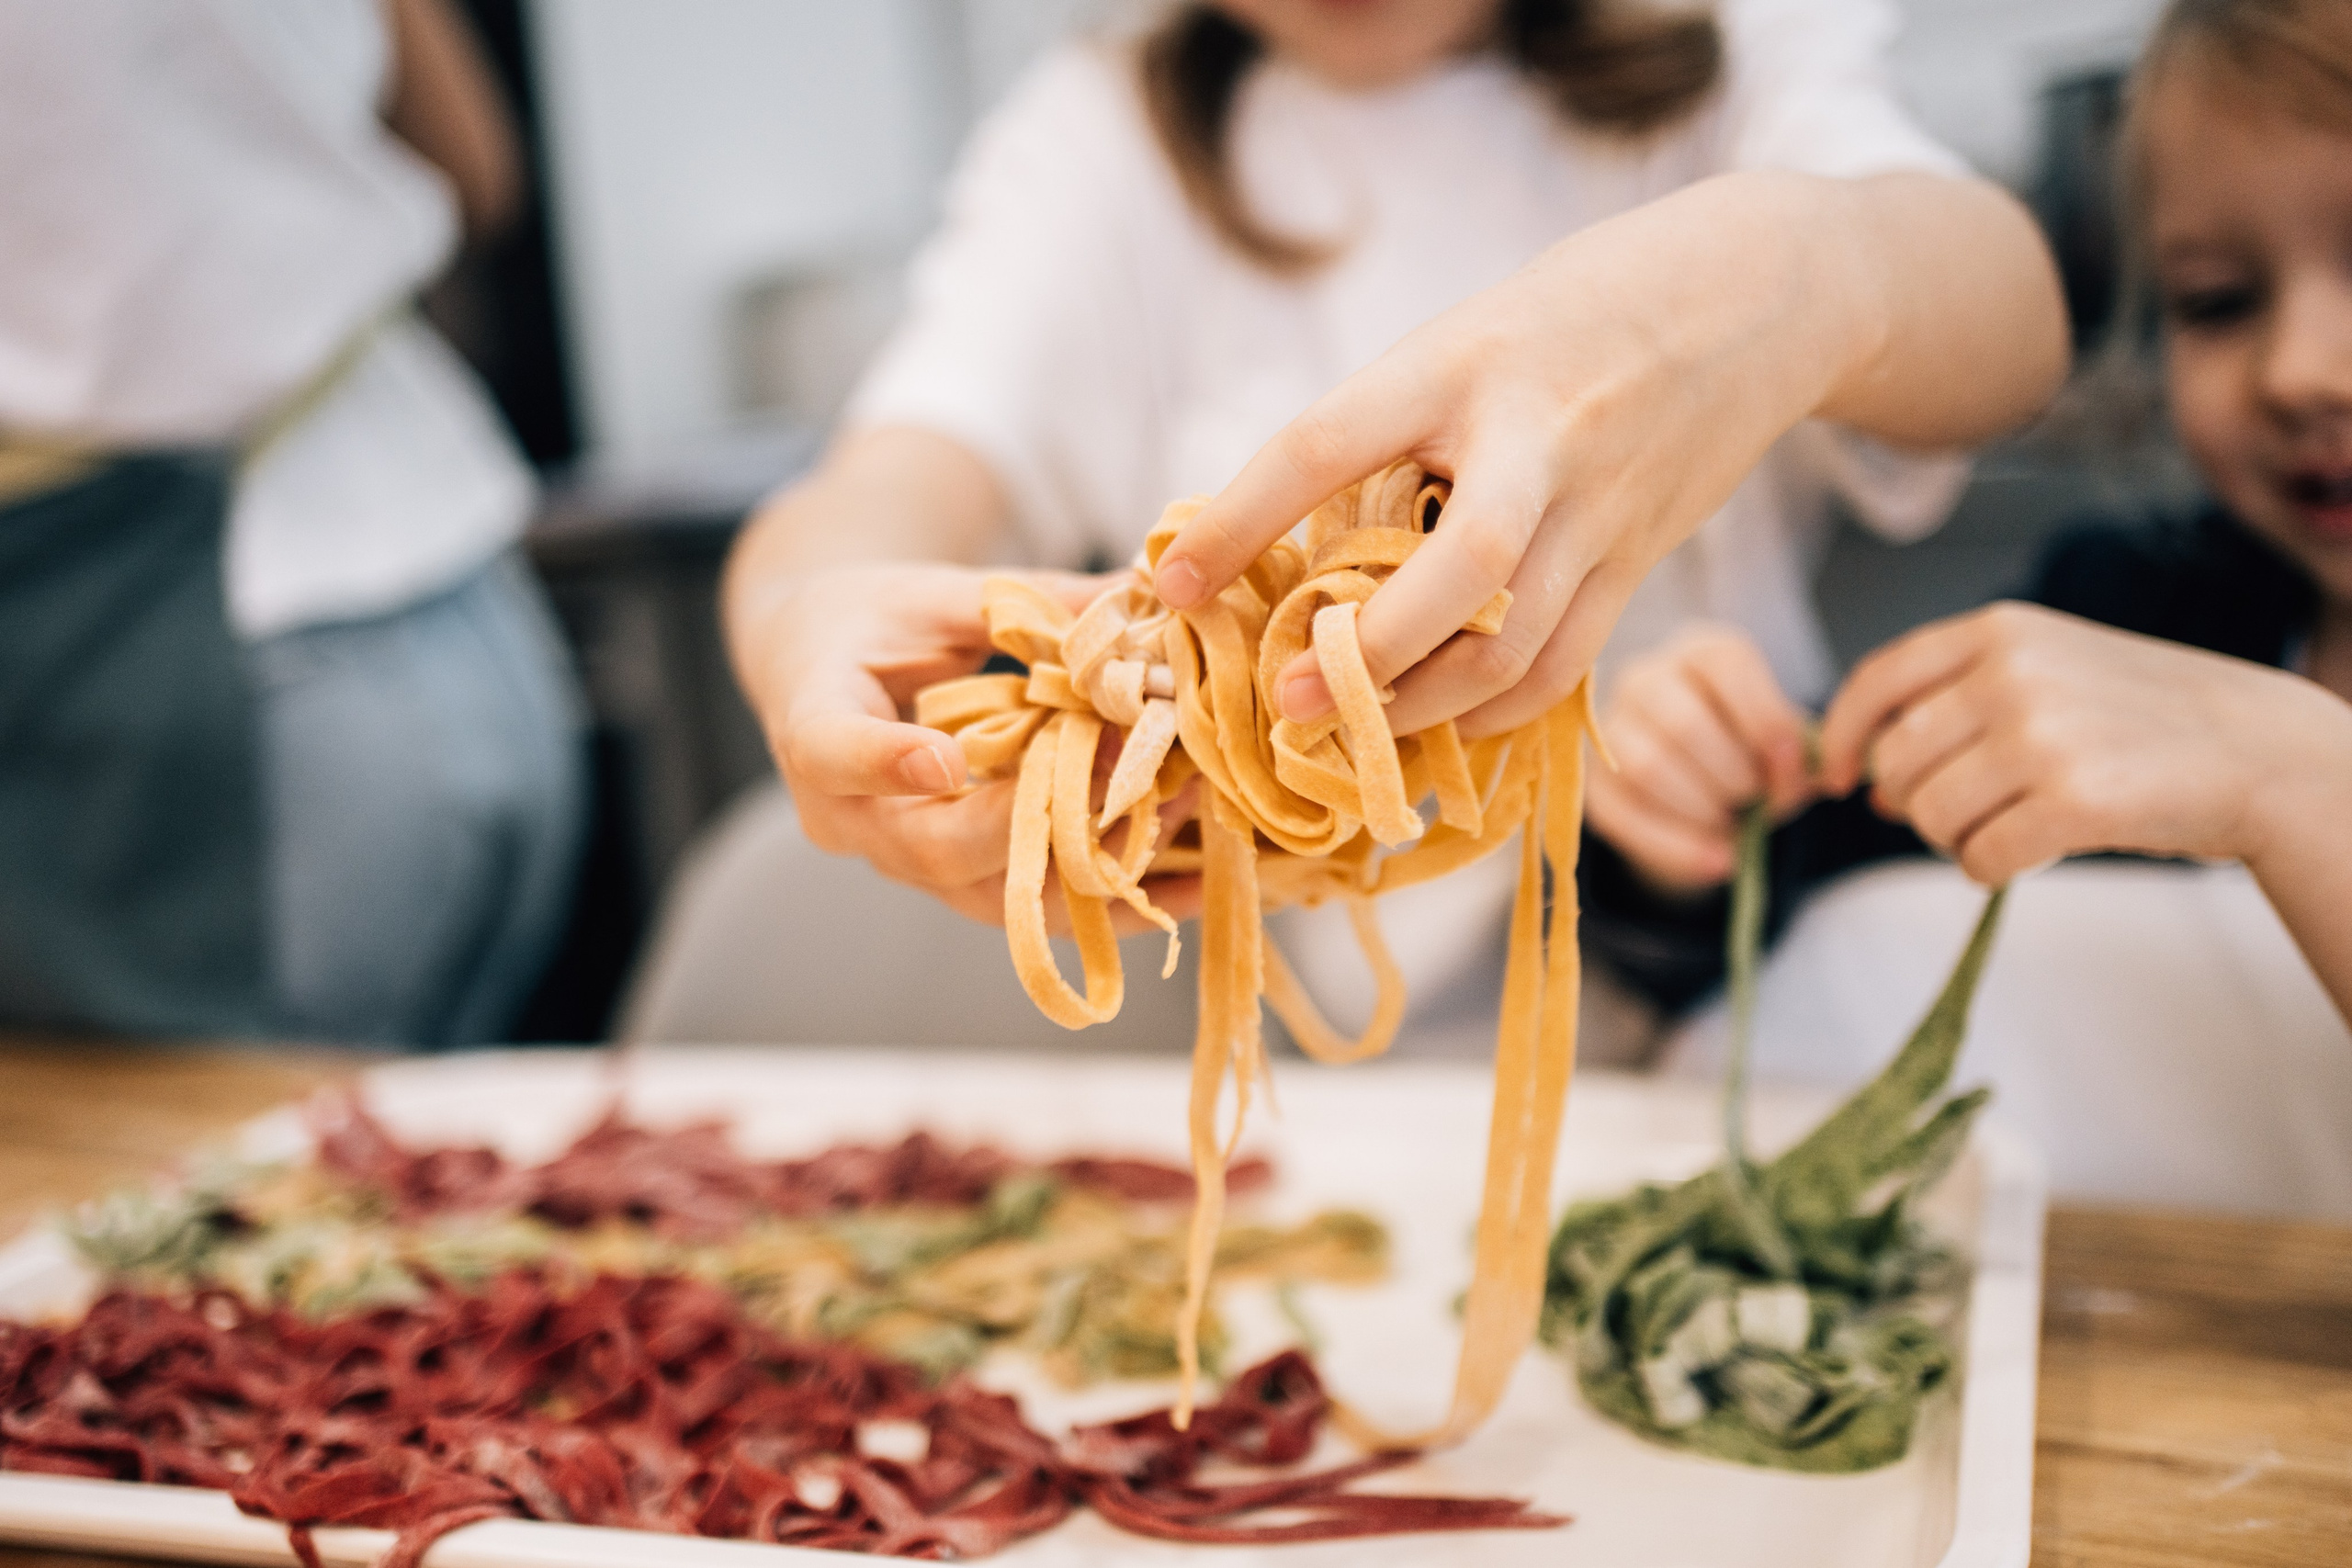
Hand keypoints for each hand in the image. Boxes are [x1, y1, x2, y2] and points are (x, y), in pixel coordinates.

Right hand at [730, 562, 1196, 927]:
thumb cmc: (869, 620)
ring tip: (1187, 818)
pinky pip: (1037, 910)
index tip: (944, 758)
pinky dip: (1115, 899)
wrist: (823, 672)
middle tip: (1132, 774)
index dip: (885, 762)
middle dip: (1045, 817)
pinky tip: (1196, 886)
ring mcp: (908, 864)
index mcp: (814, 727)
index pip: (833, 753)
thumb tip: (1143, 591)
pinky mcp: (960, 884)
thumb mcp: (931, 593)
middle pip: (939, 848)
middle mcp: (853, 819)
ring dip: (1098, 868)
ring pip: (1000, 898)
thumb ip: (1021, 602)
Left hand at [1149, 172, 2065, 741]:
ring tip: (1352, 732)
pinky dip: (1492, 710)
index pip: (1327, 443)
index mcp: (1463, 361)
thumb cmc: (1577, 312)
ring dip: (1423, 708)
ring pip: (1512, 645)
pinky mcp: (1642, 560)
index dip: (1240, 519)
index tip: (1173, 584)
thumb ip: (1392, 427)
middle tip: (1286, 704)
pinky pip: (1563, 665)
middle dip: (1363, 657)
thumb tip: (1280, 542)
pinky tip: (1440, 724)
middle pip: (1456, 574)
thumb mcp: (1469, 334)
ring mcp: (1603, 508)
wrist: (1760, 293)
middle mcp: (1538, 438)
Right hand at [1585, 625, 1816, 890]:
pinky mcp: (1590, 784)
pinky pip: (1626, 817)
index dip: (1764, 719)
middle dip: (1734, 775)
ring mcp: (1607, 730)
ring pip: (1647, 768)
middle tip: (1756, 800)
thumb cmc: (1747, 754)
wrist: (1700, 792)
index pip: (1726, 665)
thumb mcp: (1781, 748)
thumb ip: (1798, 756)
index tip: (1787, 763)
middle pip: (1684, 723)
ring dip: (1704, 809)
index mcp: (1700, 653)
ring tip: (1733, 824)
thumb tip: (1800, 773)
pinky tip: (1718, 860)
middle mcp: (1646, 679)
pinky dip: (1679, 847)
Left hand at [1819, 602, 2346, 883]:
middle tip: (1964, 811)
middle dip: (1912, 802)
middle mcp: (2011, 675)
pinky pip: (1979, 858)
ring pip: (1931, 816)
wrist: (2254, 747)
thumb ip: (1954, 704)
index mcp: (1997, 632)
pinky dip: (1991, 869)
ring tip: (2006, 825)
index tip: (1838, 779)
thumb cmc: (2139, 715)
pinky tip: (2030, 851)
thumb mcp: (2045, 669)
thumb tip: (1864, 781)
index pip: (1877, 681)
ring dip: (1954, 838)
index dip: (1844, 738)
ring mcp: (2042, 736)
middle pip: (1896, 763)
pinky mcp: (2075, 801)